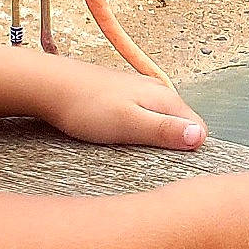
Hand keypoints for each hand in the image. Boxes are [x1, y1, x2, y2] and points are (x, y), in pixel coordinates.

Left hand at [41, 57, 205, 151]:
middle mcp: (157, 91)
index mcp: (165, 98)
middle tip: (142, 158)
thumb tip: (200, 137)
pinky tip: (114, 135)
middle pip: (180, 126)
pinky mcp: (122, 95)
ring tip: (126, 147)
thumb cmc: (86, 106)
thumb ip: (165, 130)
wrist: (49, 85)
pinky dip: (133, 130)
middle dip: (168, 146)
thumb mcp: (129, 124)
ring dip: (149, 139)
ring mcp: (139, 91)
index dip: (187, 151)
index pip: (198, 130)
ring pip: (160, 121)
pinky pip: (141, 117)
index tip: (167, 164)